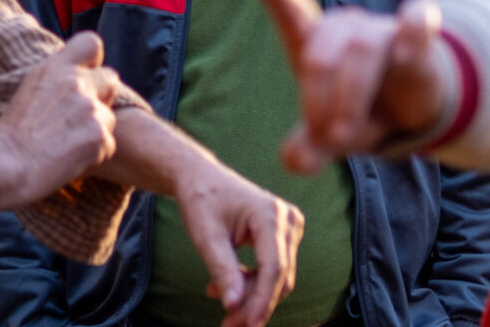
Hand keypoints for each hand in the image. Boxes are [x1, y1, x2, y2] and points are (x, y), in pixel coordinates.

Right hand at [0, 32, 120, 213]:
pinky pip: (108, 145)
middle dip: (100, 96)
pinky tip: (70, 161)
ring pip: (109, 117)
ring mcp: (91, 109)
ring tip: (67, 145)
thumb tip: (71, 79)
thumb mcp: (28, 90)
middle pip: (110, 78)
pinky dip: (94, 155)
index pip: (92, 43)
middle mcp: (77, 82)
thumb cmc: (8, 135)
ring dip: (95, 130)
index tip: (84, 75)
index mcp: (55, 67)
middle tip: (79, 117)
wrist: (5, 168)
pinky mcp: (100, 137)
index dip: (92, 61)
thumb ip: (55, 80)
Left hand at [171, 158, 301, 326]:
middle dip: (254, 303)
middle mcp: (286, 218)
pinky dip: (252, 282)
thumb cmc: (201, 200)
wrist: (201, 177)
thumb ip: (222, 270)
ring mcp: (289, 225)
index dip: (261, 300)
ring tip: (217, 300)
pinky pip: (275, 268)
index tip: (248, 325)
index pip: (273, 268)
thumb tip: (234, 306)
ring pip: (278, 275)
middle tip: (227, 325)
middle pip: (278, 275)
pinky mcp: (284, 234)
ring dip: (252, 295)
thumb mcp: (206, 237)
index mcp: (269, 214)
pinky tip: (224, 287)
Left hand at [256, 0, 452, 173]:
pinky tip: (417, 22)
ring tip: (345, 138)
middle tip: (324, 140)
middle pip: (320, 54)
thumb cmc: (361, 111)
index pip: (293, 16)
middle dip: (318, 100)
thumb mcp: (332, 135)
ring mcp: (382, 31)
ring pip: (362, 51)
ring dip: (352, 96)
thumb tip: (295, 161)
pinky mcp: (419, 40)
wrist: (418, 109)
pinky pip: (419, 25)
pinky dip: (416, 24)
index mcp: (317, 45)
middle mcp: (346, 30)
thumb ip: (310, 148)